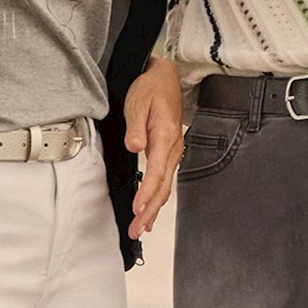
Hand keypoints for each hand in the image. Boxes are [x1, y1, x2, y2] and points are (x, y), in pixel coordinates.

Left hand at [122, 64, 189, 239]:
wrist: (163, 78)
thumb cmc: (150, 89)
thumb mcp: (137, 102)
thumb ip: (135, 126)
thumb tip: (135, 145)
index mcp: (164, 136)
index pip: (156, 171)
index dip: (147, 192)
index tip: (137, 209)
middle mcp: (172, 147)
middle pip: (163, 185)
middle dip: (150, 210)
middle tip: (137, 229)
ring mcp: (173, 152)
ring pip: (165, 186)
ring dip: (154, 209)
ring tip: (142, 228)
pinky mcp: (168, 154)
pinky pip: (164, 180)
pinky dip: (157, 198)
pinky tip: (150, 211)